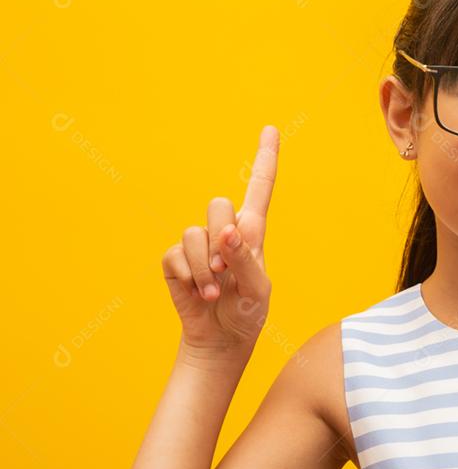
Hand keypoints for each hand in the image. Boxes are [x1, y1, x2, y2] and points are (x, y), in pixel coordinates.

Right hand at [161, 125, 278, 358]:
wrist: (221, 340)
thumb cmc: (247, 312)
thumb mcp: (258, 290)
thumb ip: (246, 259)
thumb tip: (228, 231)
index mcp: (252, 232)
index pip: (260, 188)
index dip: (265, 158)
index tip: (271, 128)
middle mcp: (224, 230)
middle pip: (218, 204)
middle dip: (221, 236)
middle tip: (227, 269)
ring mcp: (198, 244)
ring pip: (195, 231)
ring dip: (206, 266)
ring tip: (217, 290)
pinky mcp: (176, 259)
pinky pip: (176, 254)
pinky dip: (190, 278)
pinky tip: (200, 294)